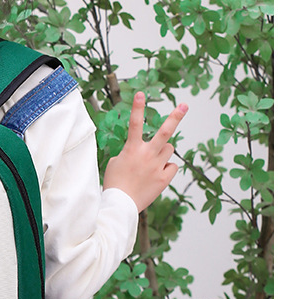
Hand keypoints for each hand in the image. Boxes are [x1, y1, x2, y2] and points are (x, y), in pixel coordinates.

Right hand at [103, 92, 188, 212]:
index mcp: (131, 149)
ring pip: (169, 149)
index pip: (135, 124)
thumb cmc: (114, 183)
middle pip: (165, 132)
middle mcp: (147, 155)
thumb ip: (131, 152)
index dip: (137, 107)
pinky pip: (172, 166)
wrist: (120, 205)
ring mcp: (157, 166)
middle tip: (184, 105)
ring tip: (152, 162)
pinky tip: (156, 176)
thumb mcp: (116, 163)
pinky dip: (166, 168)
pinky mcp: (164, 178)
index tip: (141, 94)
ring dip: (163, 151)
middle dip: (176, 117)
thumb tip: (142, 152)